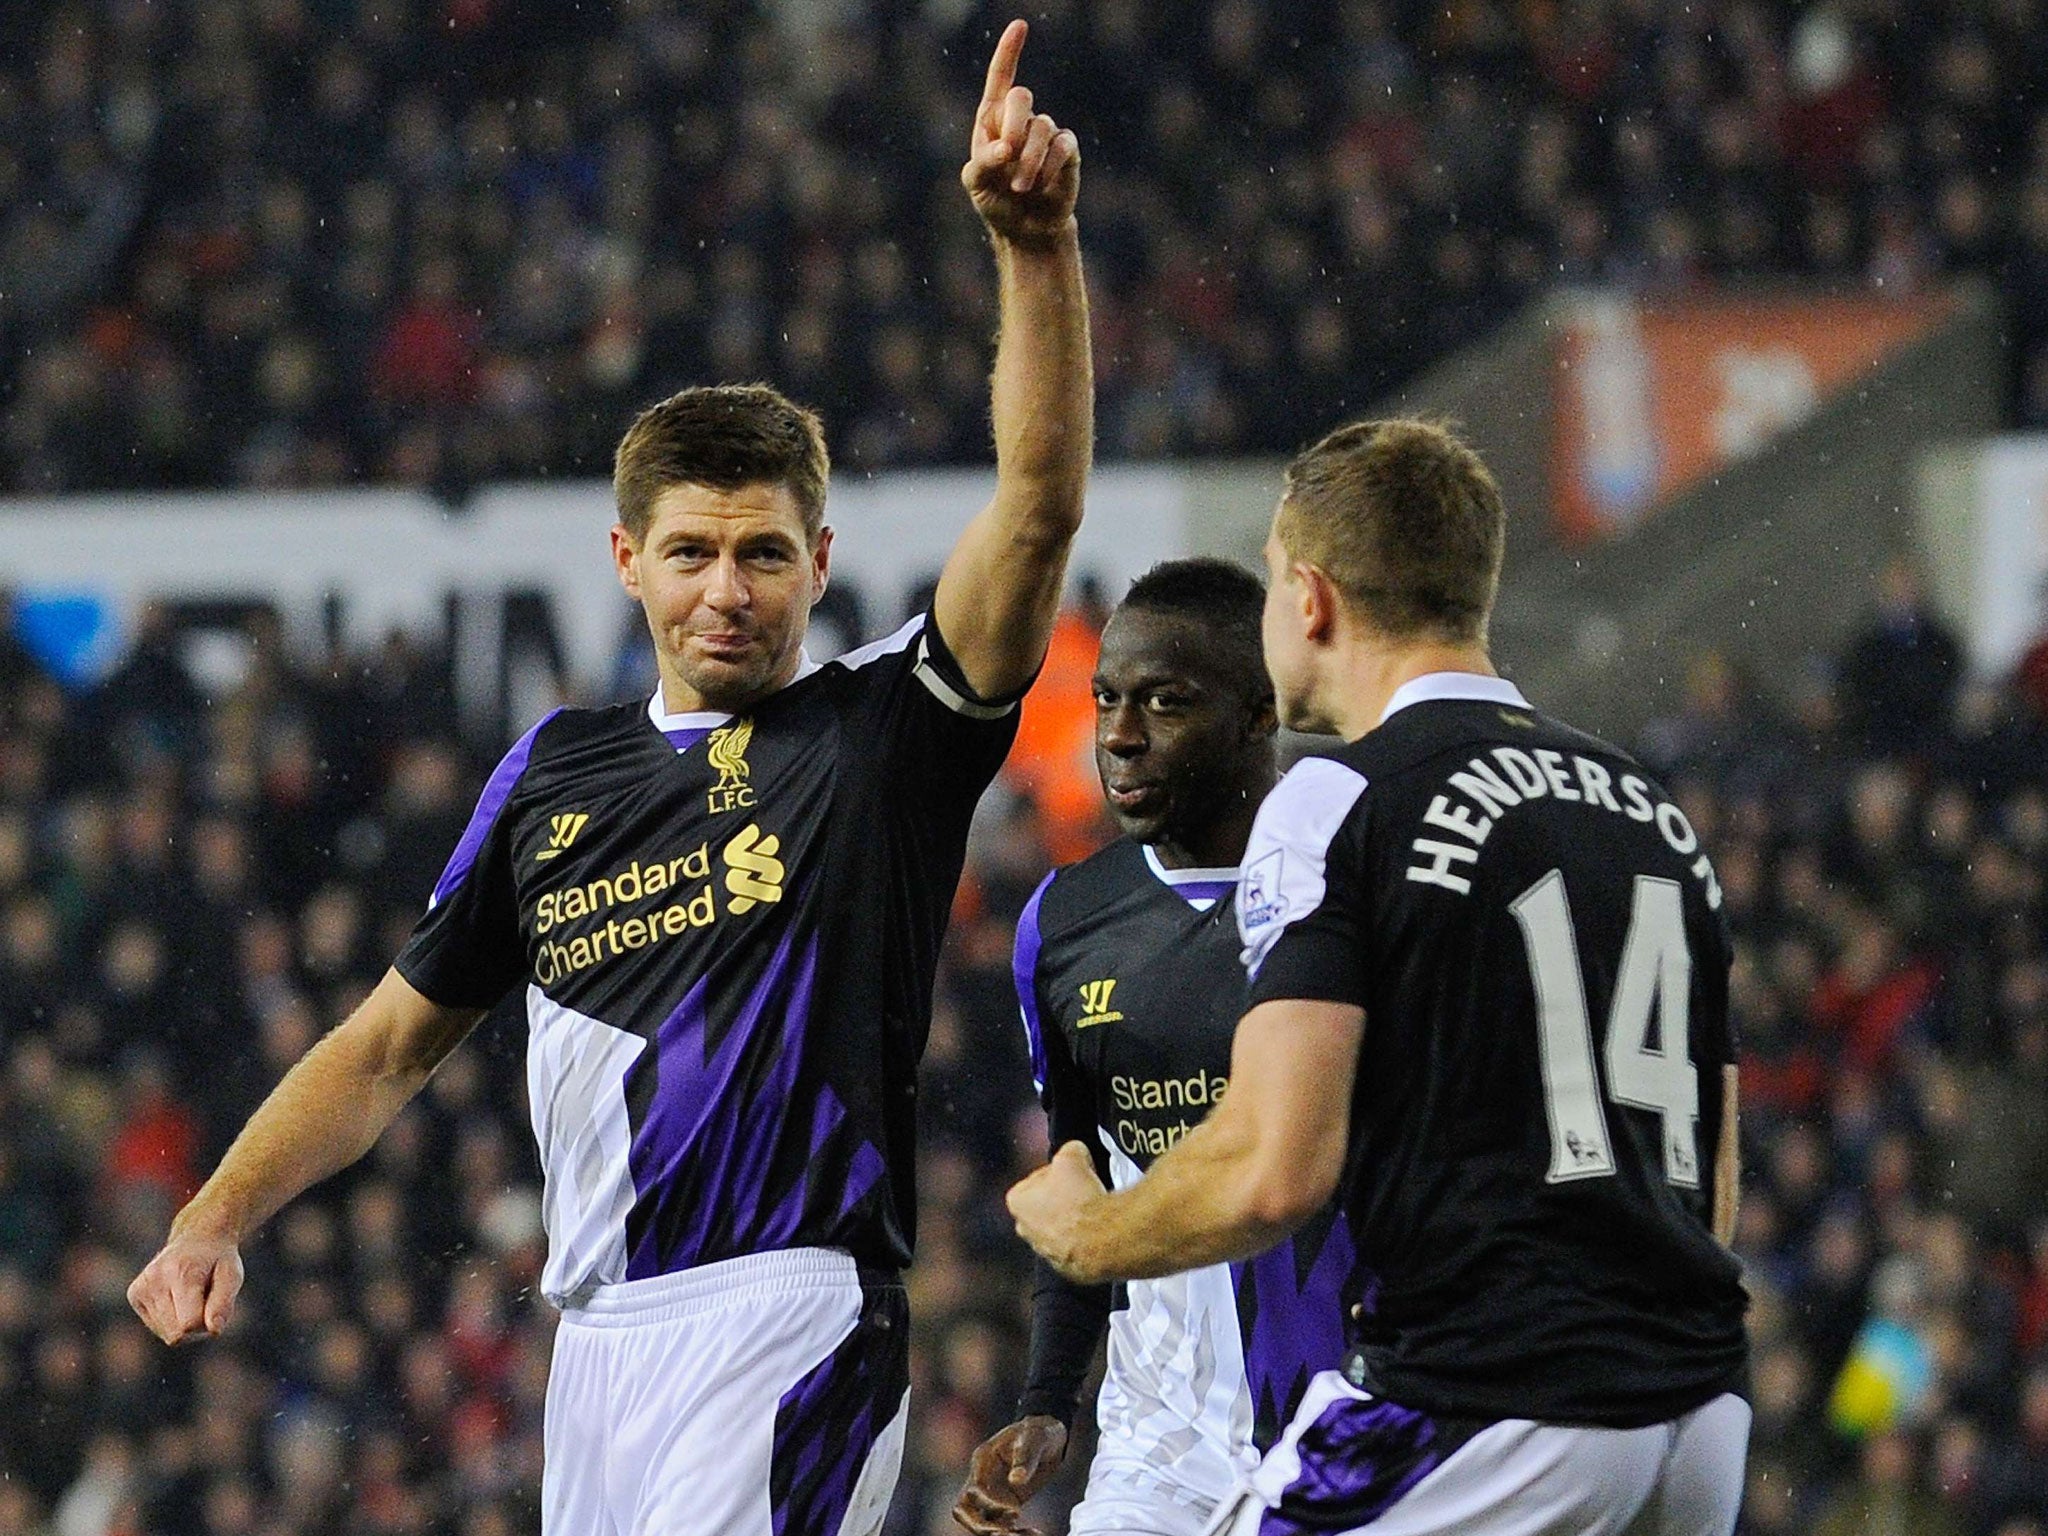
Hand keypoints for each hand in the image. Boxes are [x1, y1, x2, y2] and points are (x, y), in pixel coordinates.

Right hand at [128, 1224, 243, 1344]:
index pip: (189, 1323)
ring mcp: (141, 1287)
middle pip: (176, 1333)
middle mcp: (155, 1280)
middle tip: (206, 1300)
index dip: (208, 1323)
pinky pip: (157, 1327)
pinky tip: (178, 1298)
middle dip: (197, 1325)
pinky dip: (171, 1320)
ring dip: (184, 1324)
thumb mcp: (232, 1275)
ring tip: (192, 1297)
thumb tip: (214, 1330)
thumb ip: (224, 1304)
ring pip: (167, 1334)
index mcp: (181, 1273)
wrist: (198, 1238)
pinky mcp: (134, 1294)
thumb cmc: (218, 1259)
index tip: (215, 1305)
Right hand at [952, 1415, 1068, 1534]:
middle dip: (980, 1526)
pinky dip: (1012, 1533)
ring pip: (980, 1520)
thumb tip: (1016, 1480)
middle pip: (963, 1509)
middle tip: (1007, 1533)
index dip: (990, 1503)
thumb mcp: (1036, 1438)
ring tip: (1026, 1535)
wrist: (1048, 1435)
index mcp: (984, 1459)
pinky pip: (999, 1524)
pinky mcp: (1004, 1503)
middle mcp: (982, 1477)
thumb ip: (1026, 1457)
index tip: (1016, 1508)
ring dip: (997, 1533)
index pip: (974, 1488)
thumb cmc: (1039, 1432)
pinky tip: (1032, 1532)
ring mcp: (991, 1492)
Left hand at [961, 19, 1079, 248]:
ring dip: (1028, 162)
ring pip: (1041, 129)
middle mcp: (1021, 120)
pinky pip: (1062, 146)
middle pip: (1021, 97)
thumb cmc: (996, 201)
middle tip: (1006, 156)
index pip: (1000, 78)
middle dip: (1012, 125)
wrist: (1026, 228)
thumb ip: (983, 162)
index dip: (1009, 51)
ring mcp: (1046, 133)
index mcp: (992, 119)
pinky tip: (1042, 185)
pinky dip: (1048, 168)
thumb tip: (1007, 149)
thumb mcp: (976, 184)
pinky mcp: (1068, 150)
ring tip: (1020, 187)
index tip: (1020, 26)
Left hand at [1006, 1140, 1108, 1282]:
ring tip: (1095, 1209)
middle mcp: (1024, 1230)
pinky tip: (1100, 1228)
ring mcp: (1044, 1252)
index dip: (1057, 1173)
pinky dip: (1087, 1238)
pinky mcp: (1066, 1268)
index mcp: (1016, 1200)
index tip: (1072, 1173)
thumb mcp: (1073, 1155)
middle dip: (1063, 1197)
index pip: (1036, 1178)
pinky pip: (1076, 1246)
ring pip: (1060, 1227)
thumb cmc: (1079, 1197)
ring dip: (1076, 1219)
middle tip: (1083, 1190)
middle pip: (1045, 1205)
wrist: (1101, 1239)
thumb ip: (1069, 1151)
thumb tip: (1076, 1154)